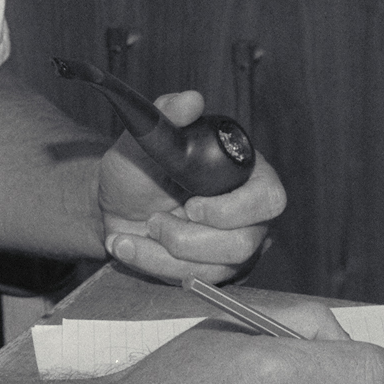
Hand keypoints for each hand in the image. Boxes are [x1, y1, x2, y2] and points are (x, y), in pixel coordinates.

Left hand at [95, 89, 284, 284]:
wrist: (115, 204)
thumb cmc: (138, 168)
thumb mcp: (145, 138)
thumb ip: (167, 115)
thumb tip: (191, 100)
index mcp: (245, 173)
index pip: (269, 198)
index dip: (234, 210)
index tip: (192, 206)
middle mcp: (248, 213)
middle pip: (244, 243)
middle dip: (189, 239)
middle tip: (154, 221)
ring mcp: (231, 246)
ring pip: (216, 269)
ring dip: (165, 254)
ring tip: (137, 230)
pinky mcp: (210, 271)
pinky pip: (193, 282)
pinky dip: (154, 266)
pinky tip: (127, 246)